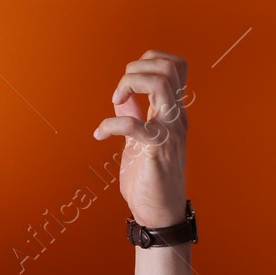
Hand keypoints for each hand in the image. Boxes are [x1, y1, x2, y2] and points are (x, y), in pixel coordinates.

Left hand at [91, 50, 189, 228]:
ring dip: (130, 84)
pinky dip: (111, 123)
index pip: (175, 66)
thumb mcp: (141, 139)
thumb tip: (124, 96)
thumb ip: (136, 115)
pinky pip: (134, 125)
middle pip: (168, 67)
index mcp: (173, 112)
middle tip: (119, 92)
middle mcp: (175, 117)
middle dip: (136, 68)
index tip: (128, 83)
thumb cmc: (151, 177)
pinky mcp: (156, 151)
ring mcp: (169, 132)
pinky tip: (100, 134)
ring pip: (160, 84)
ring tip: (115, 101)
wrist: (160, 213)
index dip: (149, 61)